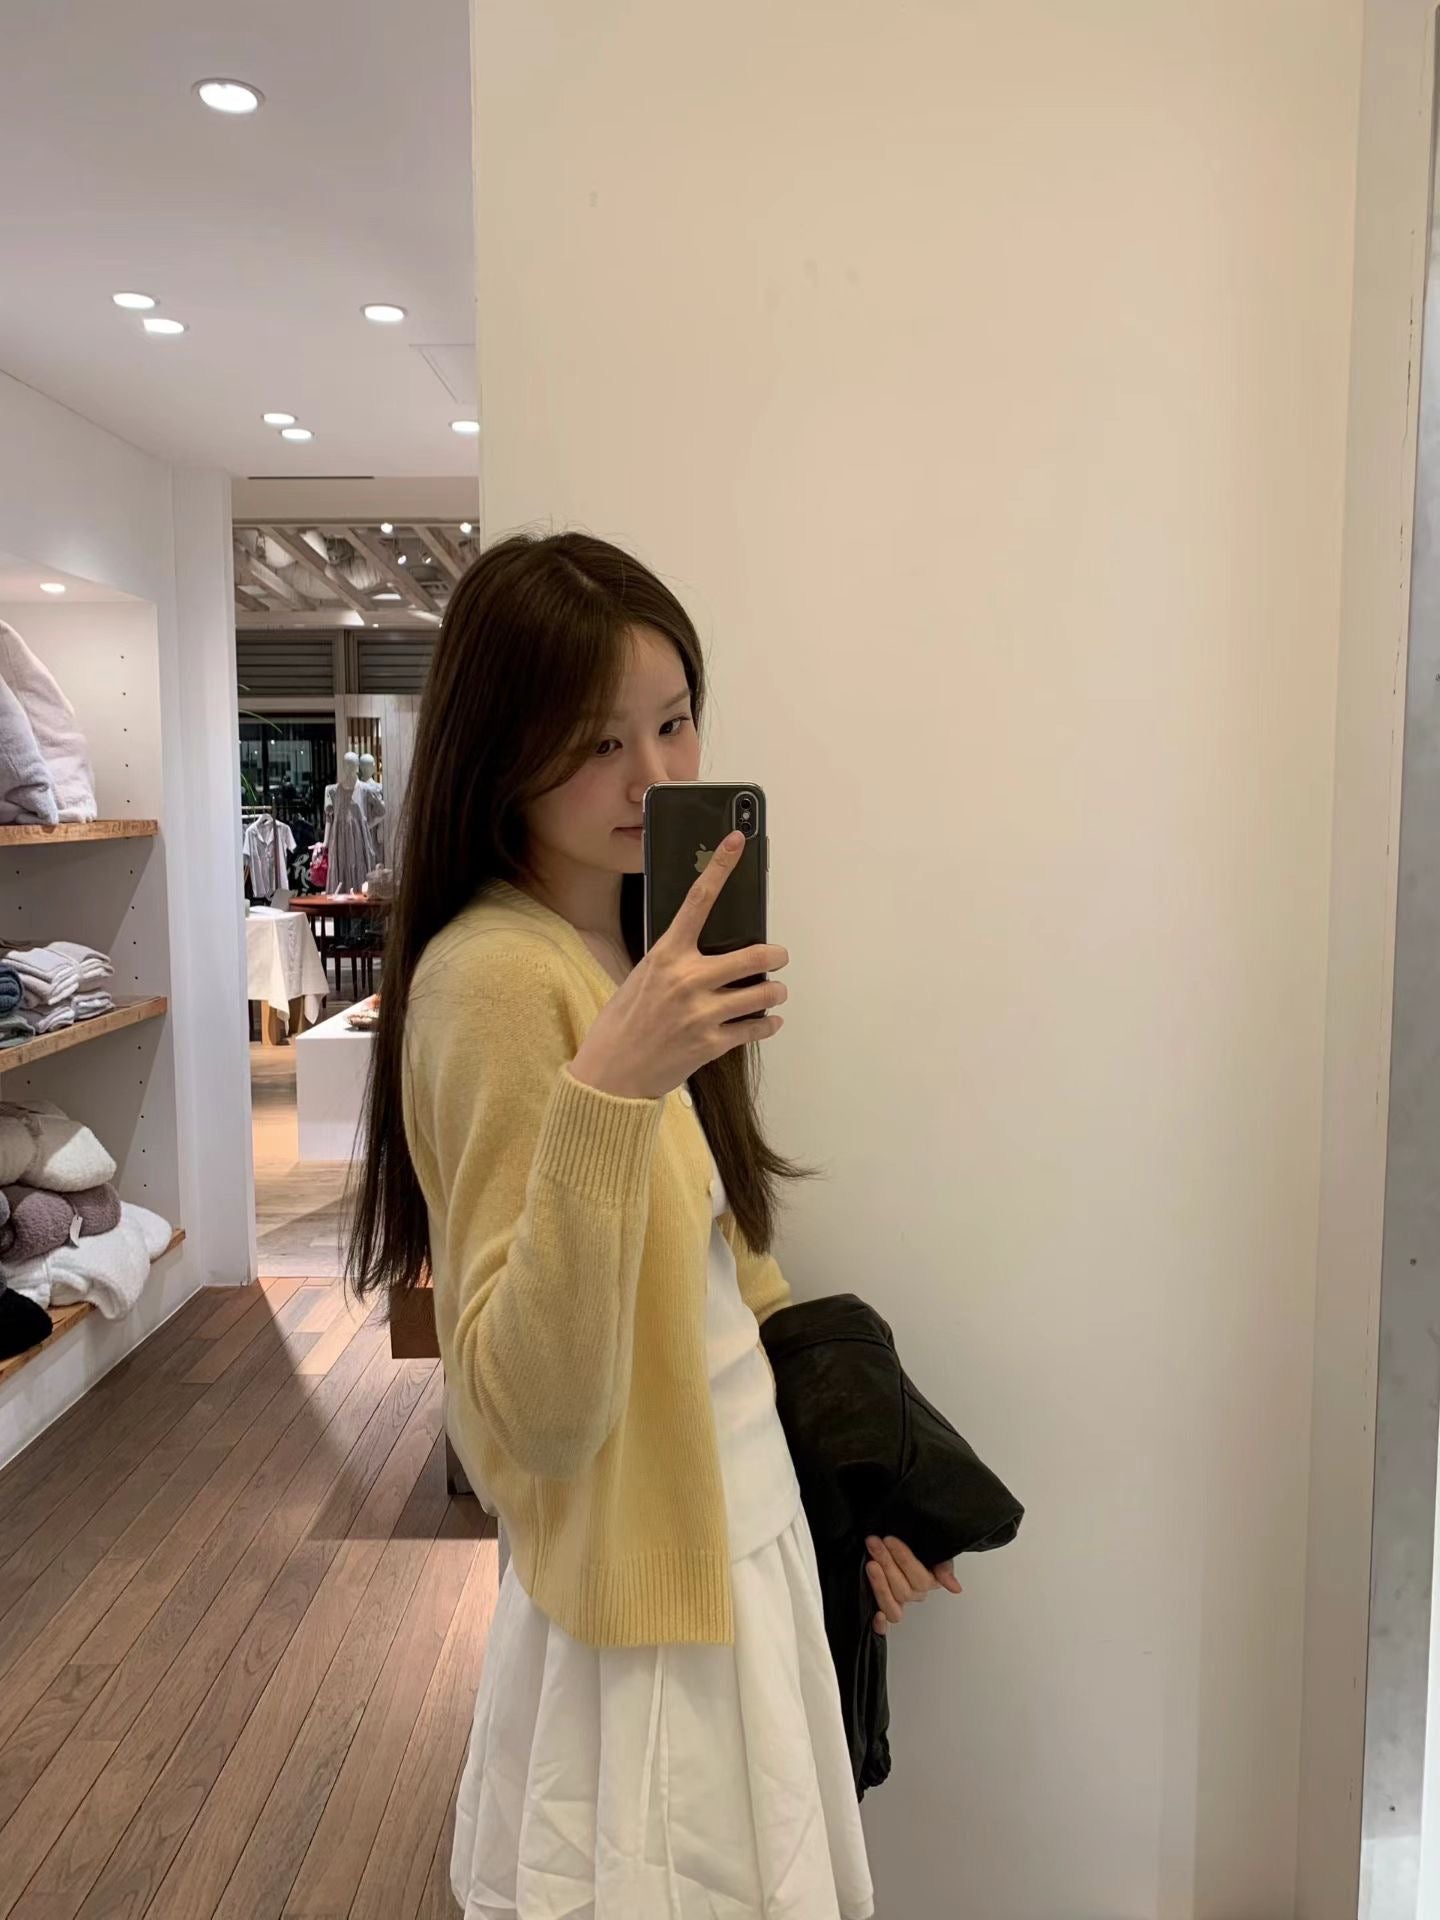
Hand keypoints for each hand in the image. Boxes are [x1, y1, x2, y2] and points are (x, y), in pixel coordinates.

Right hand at [570, 832, 789, 1101]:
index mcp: (666, 955)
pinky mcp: (713, 1043)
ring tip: (772, 993)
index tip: (735, 841)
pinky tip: (765, 1021)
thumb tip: (708, 949)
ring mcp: (702, 1012)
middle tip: (777, 956)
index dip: (719, 866)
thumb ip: (675, 960)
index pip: (697, 899)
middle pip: (754, 953)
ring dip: (775, 991)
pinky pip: (759, 1026)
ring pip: (765, 992)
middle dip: (775, 954)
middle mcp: (687, 979)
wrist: (611, 1074)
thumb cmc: (623, 1023)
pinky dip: (767, 1023)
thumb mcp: (641, 977)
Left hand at [866, 1535, 963, 1635]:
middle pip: (903, 1591)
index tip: (890, 1540)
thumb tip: (955, 1588)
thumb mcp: (934, 1549)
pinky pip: (883, 1624)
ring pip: (893, 1607)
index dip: (903, 1559)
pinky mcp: (882, 1607)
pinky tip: (876, 1615)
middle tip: (875, 1544)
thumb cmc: (915, 1544)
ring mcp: (898, 1602)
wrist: (894, 1540)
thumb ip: (944, 1567)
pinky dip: (880, 1624)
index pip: (920, 1579)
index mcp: (929, 1582)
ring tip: (871, 1564)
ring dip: (880, 1585)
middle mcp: (914, 1595)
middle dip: (886, 1564)